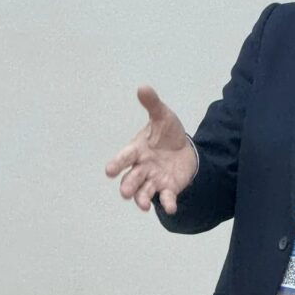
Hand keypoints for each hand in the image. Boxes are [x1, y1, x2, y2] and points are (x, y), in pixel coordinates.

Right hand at [105, 86, 197, 213]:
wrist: (185, 148)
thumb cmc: (167, 133)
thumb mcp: (163, 116)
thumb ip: (152, 104)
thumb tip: (143, 87)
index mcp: (137, 150)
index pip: (125, 157)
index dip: (117, 163)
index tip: (109, 171)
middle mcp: (142, 167)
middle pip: (131, 179)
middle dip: (127, 186)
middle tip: (125, 192)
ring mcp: (154, 179)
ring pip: (144, 192)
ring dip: (142, 199)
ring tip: (144, 205)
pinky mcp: (168, 188)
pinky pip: (166, 198)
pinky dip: (167, 203)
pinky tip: (171, 207)